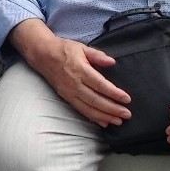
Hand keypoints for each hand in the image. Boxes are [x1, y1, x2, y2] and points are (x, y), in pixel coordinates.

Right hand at [12, 20, 131, 126]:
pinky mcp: (66, 97)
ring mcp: (69, 92)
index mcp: (80, 70)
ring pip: (88, 108)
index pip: (100, 84)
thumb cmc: (64, 50)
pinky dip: (92, 117)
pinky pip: (80, 110)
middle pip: (96, 100)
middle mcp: (74, 83)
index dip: (114, 93)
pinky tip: (103, 122)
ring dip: (104, 116)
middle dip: (112, 109)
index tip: (127, 99)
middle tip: (127, 114)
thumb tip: (112, 62)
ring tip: (118, 121)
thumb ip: (97, 55)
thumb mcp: (81, 47)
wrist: (42, 55)